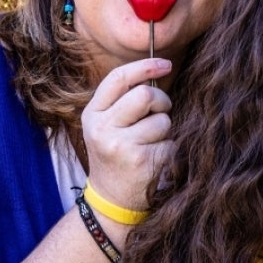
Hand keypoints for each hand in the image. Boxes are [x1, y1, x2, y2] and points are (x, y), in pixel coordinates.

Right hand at [81, 57, 173, 214]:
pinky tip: (154, 159)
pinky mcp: (142, 162)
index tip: (166, 63)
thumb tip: (159, 68)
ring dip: (165, 130)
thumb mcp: (107, 125)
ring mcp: (121, 146)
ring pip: (162, 120)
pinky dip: (169, 149)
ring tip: (151, 143)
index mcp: (92, 114)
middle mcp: (102, 128)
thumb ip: (123, 100)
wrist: (111, 199)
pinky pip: (170, 142)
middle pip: (145, 95)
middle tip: (159, 113)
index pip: (118, 78)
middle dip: (161, 101)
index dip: (145, 66)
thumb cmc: (115, 153)